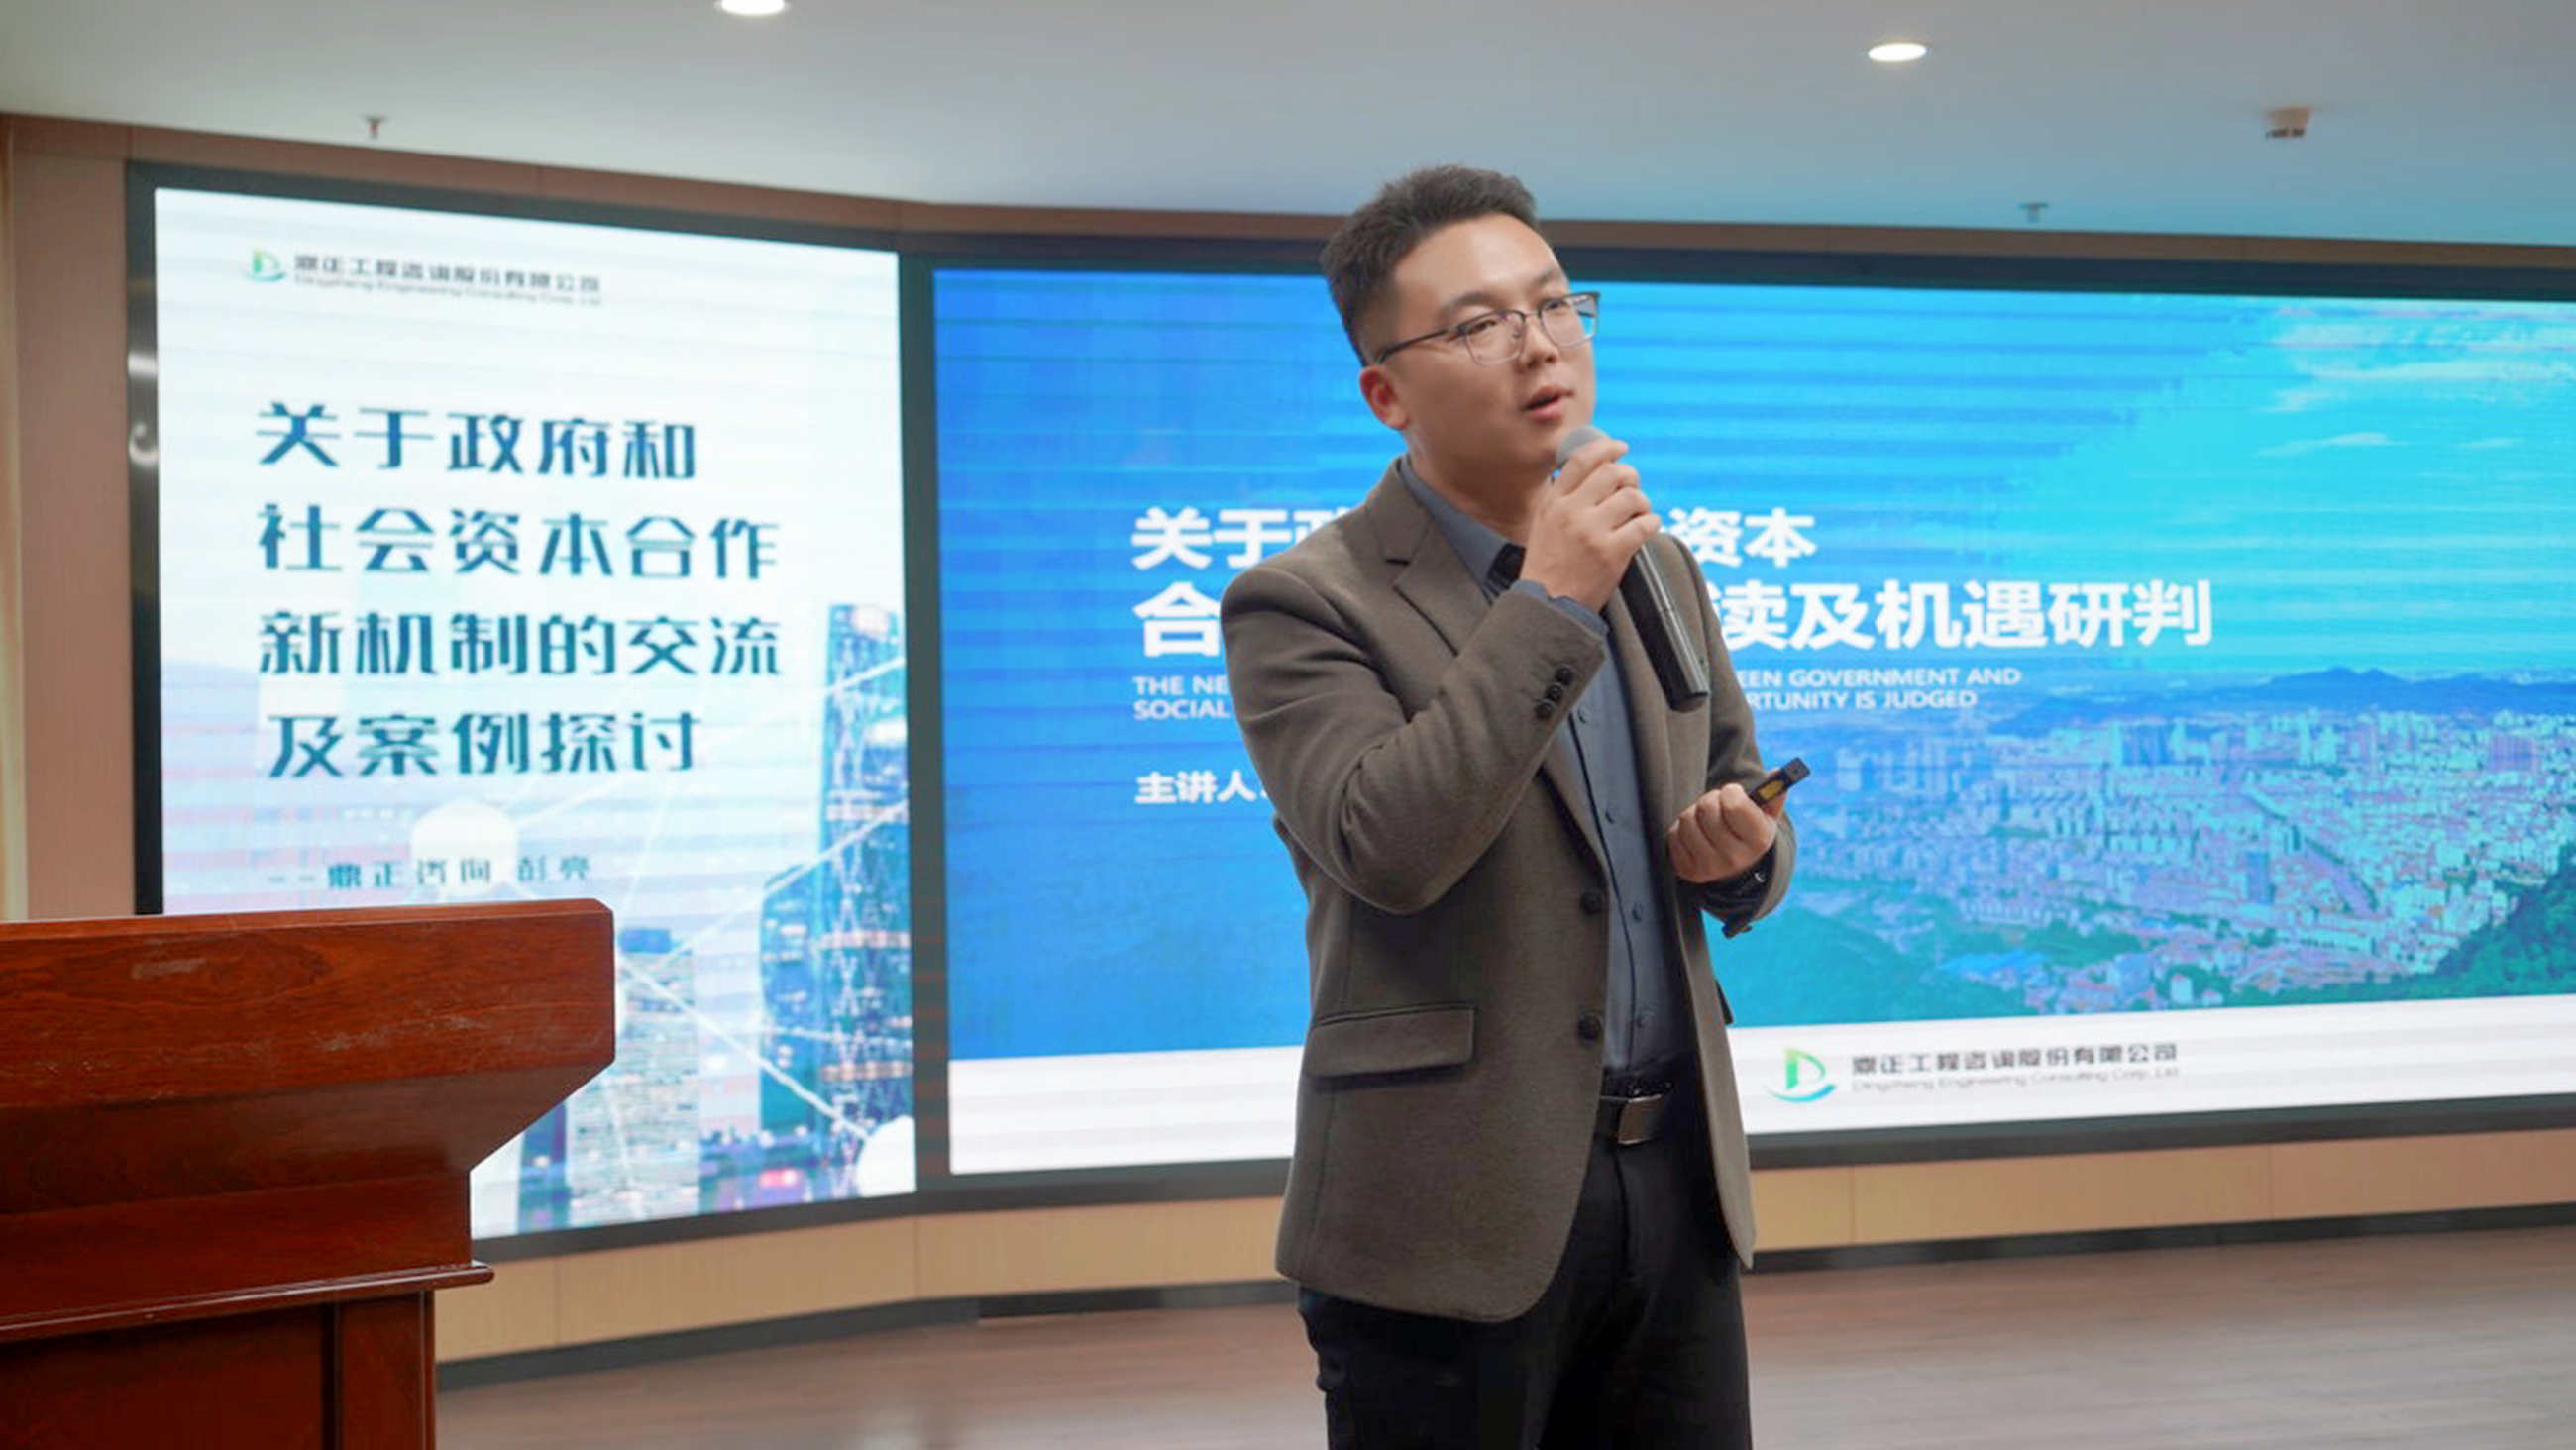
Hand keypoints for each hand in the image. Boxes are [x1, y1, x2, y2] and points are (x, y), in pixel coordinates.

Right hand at [1518, 435, 1656, 611]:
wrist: (1548, 606)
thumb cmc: (1548, 568)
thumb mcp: (1543, 525)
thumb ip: (1564, 499)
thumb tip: (1592, 473)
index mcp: (1553, 503)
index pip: (1582, 460)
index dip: (1606, 447)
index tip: (1620, 447)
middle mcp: (1572, 512)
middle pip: (1612, 473)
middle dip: (1630, 477)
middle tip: (1632, 488)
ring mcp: (1592, 532)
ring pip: (1632, 497)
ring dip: (1642, 503)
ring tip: (1638, 514)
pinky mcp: (1612, 552)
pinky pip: (1645, 525)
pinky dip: (1651, 523)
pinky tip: (1645, 529)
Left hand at [1667, 781, 1783, 884]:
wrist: (1737, 867)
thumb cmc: (1750, 830)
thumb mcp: (1767, 815)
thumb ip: (1773, 793)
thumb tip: (1776, 772)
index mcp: (1758, 840)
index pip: (1734, 805)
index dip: (1731, 792)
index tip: (1733, 793)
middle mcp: (1735, 857)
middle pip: (1707, 808)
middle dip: (1711, 799)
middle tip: (1718, 805)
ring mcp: (1710, 867)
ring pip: (1687, 819)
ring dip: (1694, 813)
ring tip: (1706, 820)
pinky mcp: (1688, 870)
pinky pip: (1674, 834)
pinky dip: (1682, 829)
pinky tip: (1696, 835)